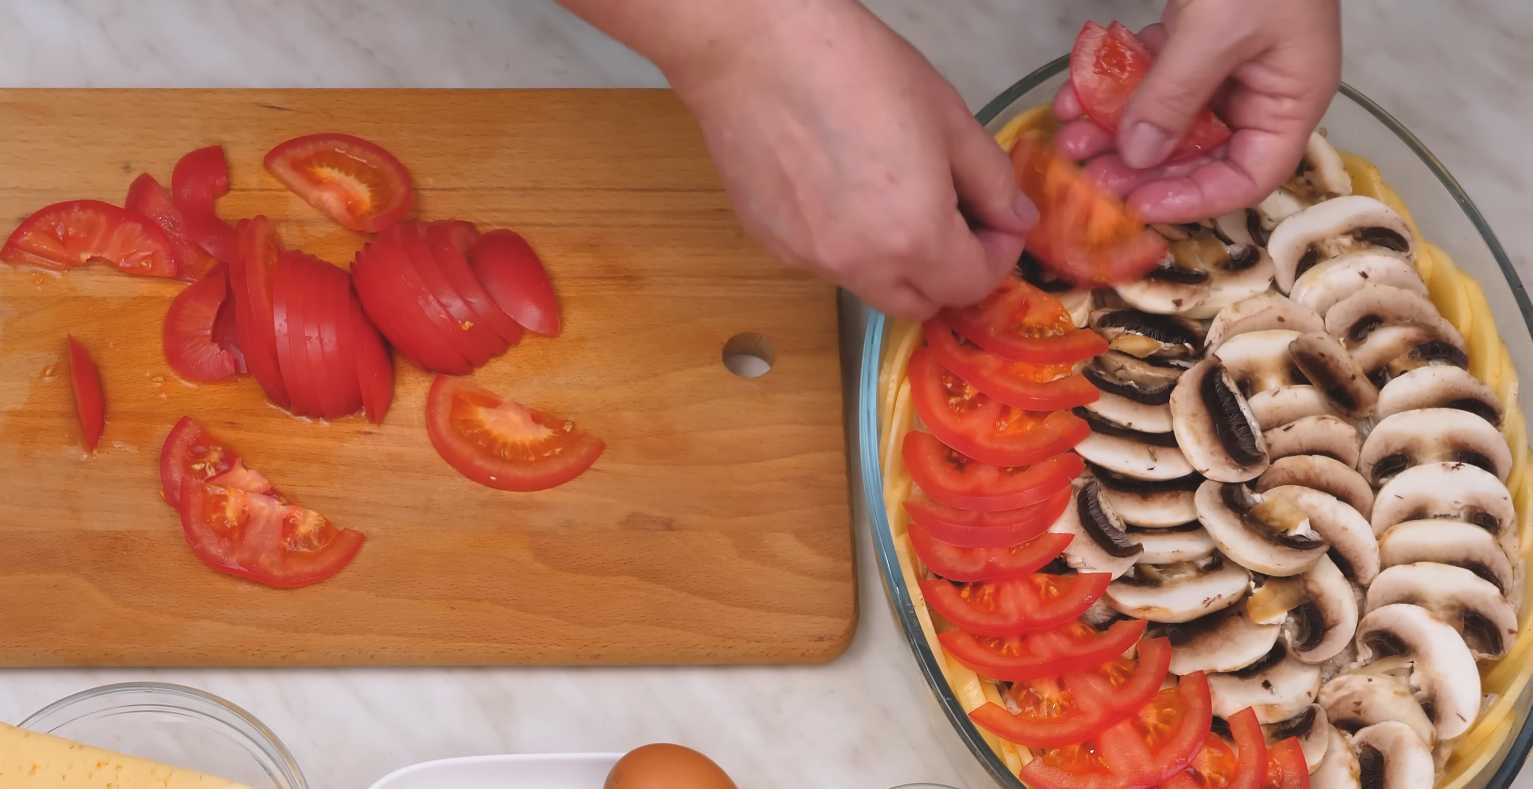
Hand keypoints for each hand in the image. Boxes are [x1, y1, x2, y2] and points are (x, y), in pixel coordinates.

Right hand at [661, 3, 1035, 318]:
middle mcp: (860, 266)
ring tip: (888, 195)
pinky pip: (826, 262)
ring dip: (895, 261)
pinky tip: (835, 186)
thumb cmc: (858, 69)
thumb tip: (1015, 219)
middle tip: (952, 219)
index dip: (996, 255)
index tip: (996, 219)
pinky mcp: (772, 244)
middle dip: (947, 272)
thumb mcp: (948, 117)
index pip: (972, 285)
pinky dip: (847, 243)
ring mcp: (810, 260)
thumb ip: (991, 180)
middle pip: (920, 304)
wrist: (756, 51)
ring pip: (870, 285)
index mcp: (914, 237)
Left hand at [1053, 0, 1341, 222]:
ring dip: (1113, 131)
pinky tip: (1071, 97)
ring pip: (1164, 118)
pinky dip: (1111, 88)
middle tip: (1088, 175)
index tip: (1139, 204)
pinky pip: (1149, 77)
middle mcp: (1260, 91)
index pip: (1247, 178)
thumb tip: (1136, 157)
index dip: (1195, 201)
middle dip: (1138, 166)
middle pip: (1197, 154)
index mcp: (1290, 100)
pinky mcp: (1193, 37)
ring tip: (1068, 139)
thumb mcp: (1217, 31)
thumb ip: (1175, 97)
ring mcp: (1225, 63)